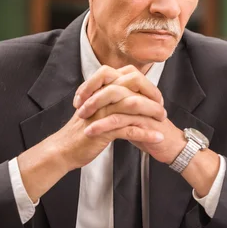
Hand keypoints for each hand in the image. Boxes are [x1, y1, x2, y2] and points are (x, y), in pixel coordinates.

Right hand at [17, 65, 165, 201]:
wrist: (63, 150)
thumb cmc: (81, 132)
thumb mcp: (95, 110)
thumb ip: (108, 100)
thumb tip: (128, 95)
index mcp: (100, 91)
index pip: (127, 77)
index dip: (144, 84)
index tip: (155, 96)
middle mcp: (101, 98)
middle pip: (132, 88)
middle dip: (151, 96)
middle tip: (162, 107)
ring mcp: (101, 113)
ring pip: (133, 106)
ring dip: (151, 113)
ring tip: (163, 121)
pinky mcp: (103, 130)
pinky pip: (129, 129)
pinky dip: (145, 133)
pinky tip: (157, 137)